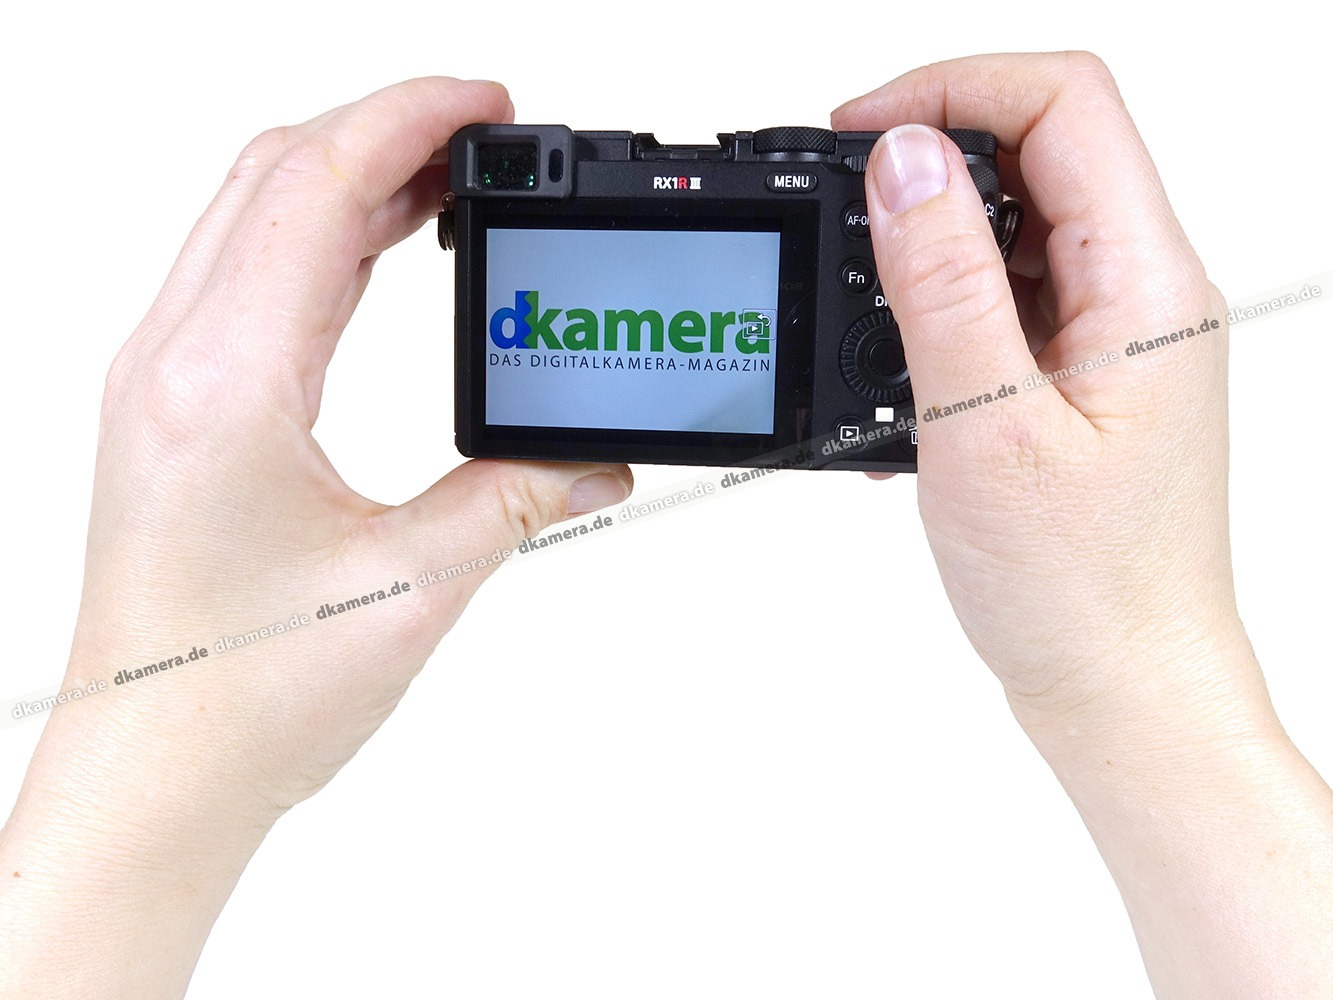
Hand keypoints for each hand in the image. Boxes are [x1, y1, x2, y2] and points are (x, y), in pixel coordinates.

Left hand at [0, 77, 631, 998]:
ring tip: (451, 186)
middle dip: (386, 130)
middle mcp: (174, 362)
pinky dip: (317, 235)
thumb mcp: (410, 588)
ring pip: (252, 214)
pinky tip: (378, 254)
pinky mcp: (173, 407)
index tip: (491, 104)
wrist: (153, 773)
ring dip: (350, 178)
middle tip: (488, 138)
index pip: (315, 186)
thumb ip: (515, 500)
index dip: (410, 119)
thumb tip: (593, 460)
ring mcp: (162, 380)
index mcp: (224, 384)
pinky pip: (243, 273)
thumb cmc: (238, 700)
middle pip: (274, 173)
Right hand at [834, 52, 1332, 996]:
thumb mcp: (987, 426)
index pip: (1063, 103)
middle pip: (1039, 147)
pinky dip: (939, 306)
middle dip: (929, 153)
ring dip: (928, 238)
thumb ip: (944, 283)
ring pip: (1016, 222)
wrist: (1119, 684)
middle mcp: (1141, 292)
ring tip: (862, 299)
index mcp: (1143, 285)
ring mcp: (1112, 332)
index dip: (952, 89)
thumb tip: (901, 163)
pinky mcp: (1078, 373)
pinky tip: (897, 364)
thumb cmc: (1081, 588)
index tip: (859, 134)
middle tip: (843, 204)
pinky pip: (1008, 294)